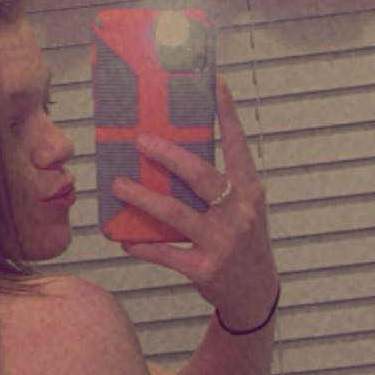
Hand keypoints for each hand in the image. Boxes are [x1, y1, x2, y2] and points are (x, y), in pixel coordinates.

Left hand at [111, 77, 278, 326]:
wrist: (255, 292)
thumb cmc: (244, 240)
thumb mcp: (244, 207)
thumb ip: (221, 182)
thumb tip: (175, 152)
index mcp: (249, 190)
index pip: (237, 145)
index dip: (226, 113)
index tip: (214, 82)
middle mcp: (238, 213)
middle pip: (200, 175)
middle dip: (168, 155)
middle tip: (140, 139)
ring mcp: (221, 242)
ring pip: (175, 213)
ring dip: (142, 197)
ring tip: (118, 185)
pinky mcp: (204, 269)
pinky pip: (165, 253)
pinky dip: (142, 244)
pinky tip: (123, 238)